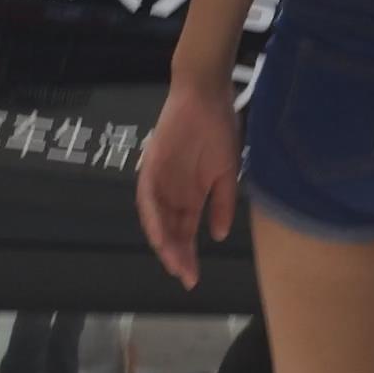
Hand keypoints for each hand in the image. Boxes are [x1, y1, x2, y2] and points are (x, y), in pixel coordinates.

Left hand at [136, 79, 239, 290]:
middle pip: (170, 229)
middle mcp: (171, 190)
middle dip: (177, 254)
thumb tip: (218, 235)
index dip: (188, 254)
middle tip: (185, 276)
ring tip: (173, 261)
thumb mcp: (226, 173)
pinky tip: (160, 234)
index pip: (185, 230)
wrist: (208, 95)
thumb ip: (222, 204)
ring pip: (155, 217)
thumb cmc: (218, 129)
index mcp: (189, 194)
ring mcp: (159, 178)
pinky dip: (153, 216)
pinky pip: (147, 195)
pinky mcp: (151, 163)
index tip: (194, 278)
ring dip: (163, 240)